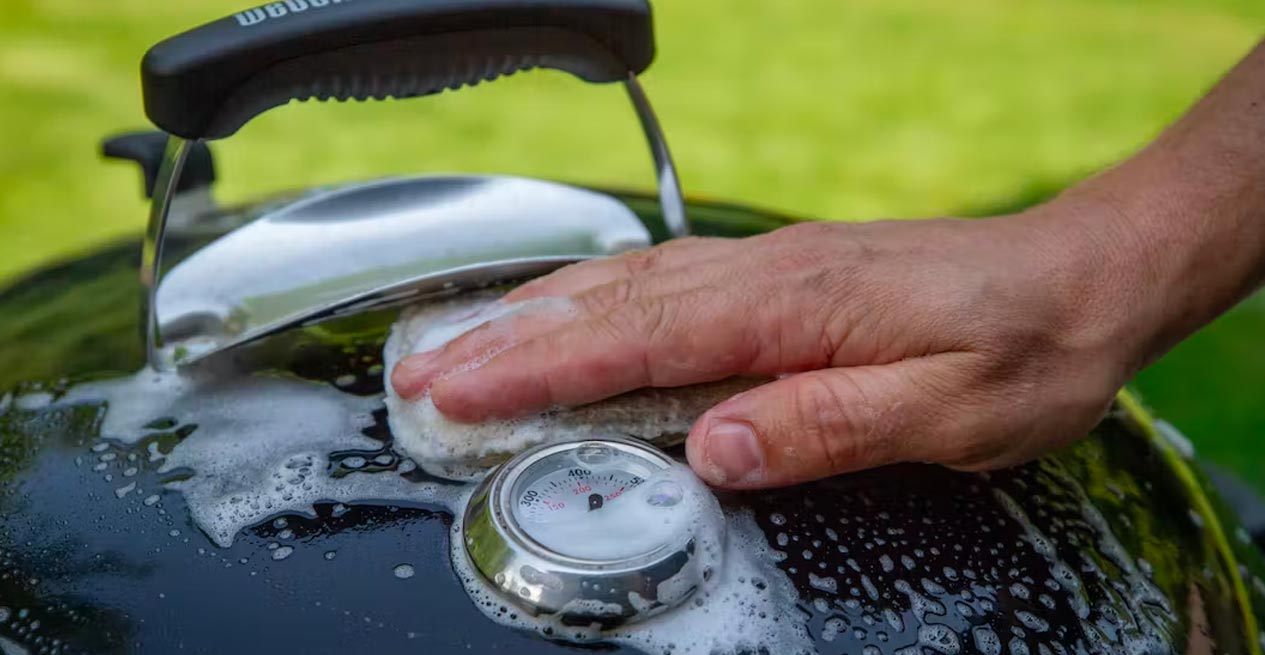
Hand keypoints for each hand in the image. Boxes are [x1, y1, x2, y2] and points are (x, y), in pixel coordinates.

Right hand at [391, 197, 1150, 488]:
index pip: (636, 338)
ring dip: (535, 313)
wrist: (1082, 277)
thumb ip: (824, 425)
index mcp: (796, 306)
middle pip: (608, 301)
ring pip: (625, 281)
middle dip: (503, 339)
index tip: (458, 393)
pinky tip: (569, 310)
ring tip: (460, 343)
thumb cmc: (1026, 346)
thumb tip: (716, 449)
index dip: (537, 369)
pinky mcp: (782, 273)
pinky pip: (663, 277)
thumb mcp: (949, 411)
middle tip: (419, 374)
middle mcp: (768, 273)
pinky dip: (595, 294)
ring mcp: (770, 266)